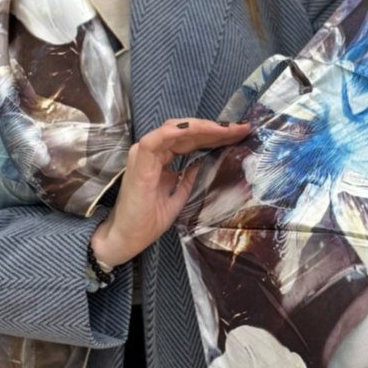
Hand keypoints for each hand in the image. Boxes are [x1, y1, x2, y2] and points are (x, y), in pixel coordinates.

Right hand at [90, 117, 250, 267]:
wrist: (127, 239)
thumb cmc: (147, 221)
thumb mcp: (178, 197)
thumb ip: (188, 180)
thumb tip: (203, 164)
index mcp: (161, 159)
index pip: (189, 140)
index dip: (213, 136)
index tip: (237, 135)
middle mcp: (152, 152)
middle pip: (185, 132)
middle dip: (214, 129)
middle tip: (240, 128)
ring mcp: (144, 155)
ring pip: (174, 130)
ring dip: (202, 128)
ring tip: (227, 129)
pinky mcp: (140, 162)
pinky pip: (157, 140)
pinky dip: (177, 132)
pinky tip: (199, 129)